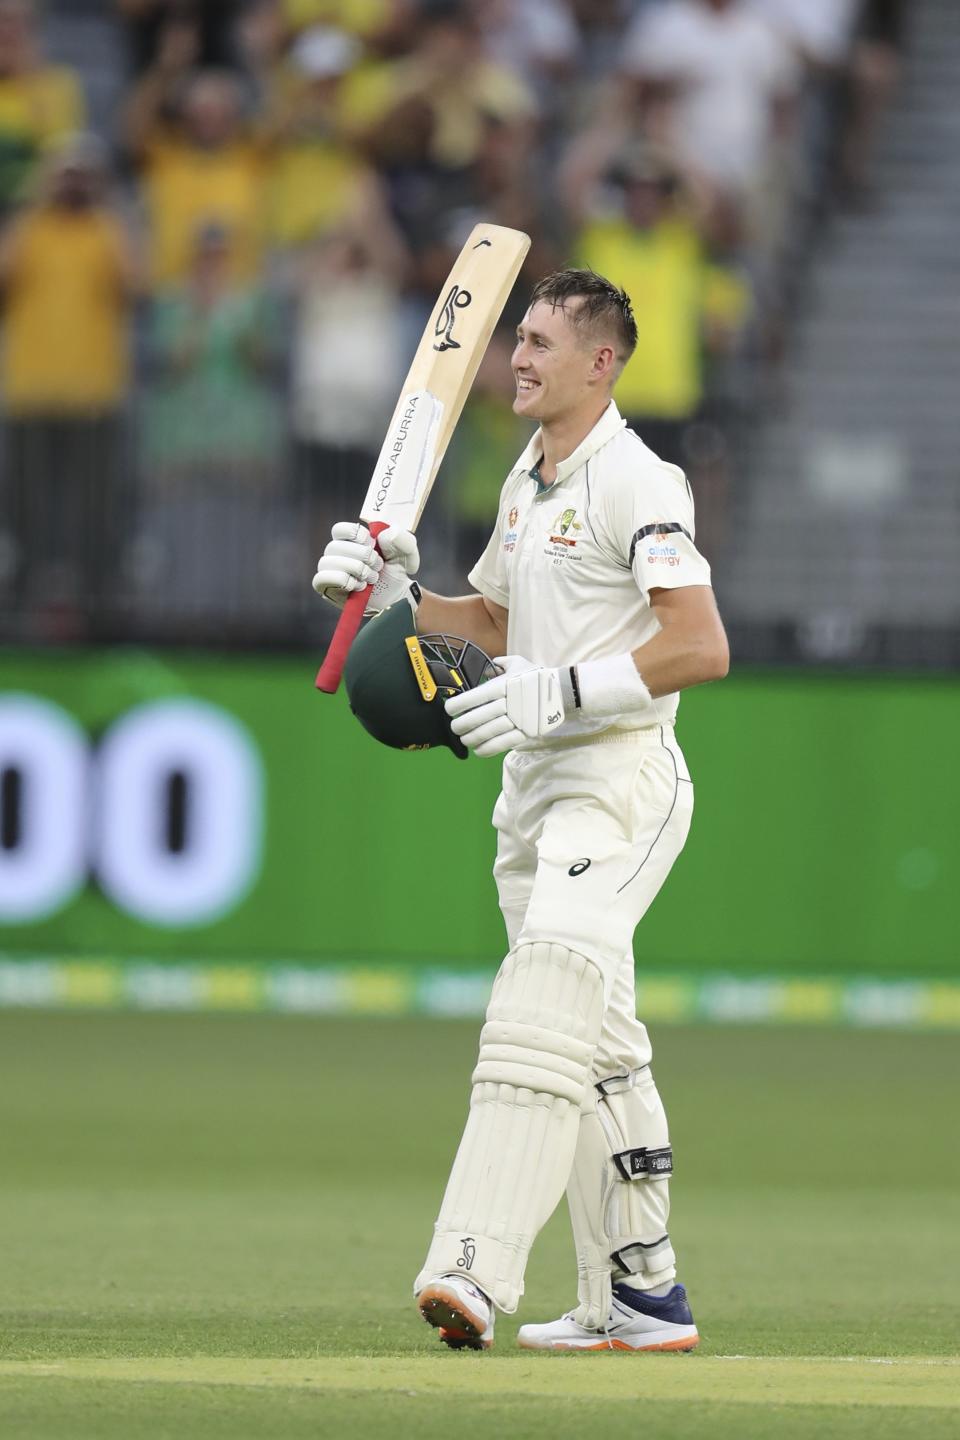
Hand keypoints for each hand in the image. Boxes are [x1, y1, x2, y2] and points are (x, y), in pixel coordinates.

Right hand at [312, 522, 419, 615]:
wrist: (395, 596)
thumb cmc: (395, 571)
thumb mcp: (405, 553)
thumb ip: (401, 539)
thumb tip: (385, 535)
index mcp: (350, 540)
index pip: (339, 530)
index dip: (356, 535)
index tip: (373, 544)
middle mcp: (336, 553)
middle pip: (334, 546)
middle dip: (362, 556)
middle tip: (378, 565)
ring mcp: (330, 570)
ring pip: (328, 562)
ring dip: (356, 569)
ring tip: (371, 577)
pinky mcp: (327, 587)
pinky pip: (322, 578)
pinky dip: (344, 581)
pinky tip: (359, 586)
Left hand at [445, 655, 564, 757]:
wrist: (563, 690)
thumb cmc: (537, 676)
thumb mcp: (520, 663)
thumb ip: (502, 663)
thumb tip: (491, 665)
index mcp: (505, 685)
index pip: (477, 696)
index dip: (460, 704)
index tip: (449, 709)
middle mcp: (510, 702)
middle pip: (481, 716)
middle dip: (463, 724)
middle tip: (454, 728)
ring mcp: (519, 718)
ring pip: (490, 731)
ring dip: (473, 738)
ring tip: (464, 739)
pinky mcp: (527, 732)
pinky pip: (504, 742)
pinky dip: (488, 748)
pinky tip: (478, 750)